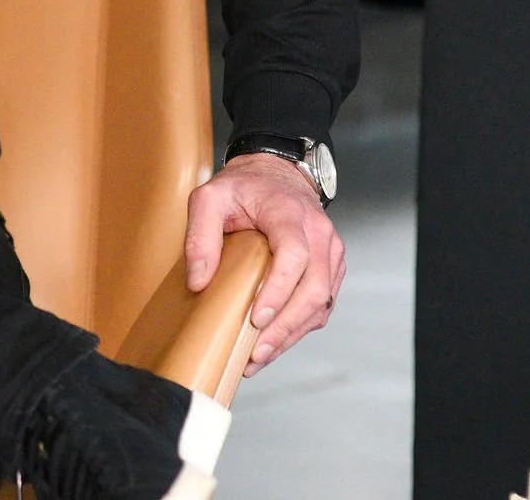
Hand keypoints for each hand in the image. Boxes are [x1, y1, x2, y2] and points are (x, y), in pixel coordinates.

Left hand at [183, 152, 345, 375]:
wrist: (276, 173)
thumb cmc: (244, 187)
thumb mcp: (209, 197)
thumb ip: (199, 235)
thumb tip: (199, 281)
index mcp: (290, 213)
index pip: (295, 255)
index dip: (279, 289)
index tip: (257, 317)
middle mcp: (319, 233)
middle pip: (315, 287)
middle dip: (285, 325)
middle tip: (255, 351)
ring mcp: (330, 252)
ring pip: (322, 302)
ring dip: (292, 333)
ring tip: (258, 356)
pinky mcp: (330, 267)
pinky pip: (323, 303)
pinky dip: (300, 327)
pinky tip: (274, 342)